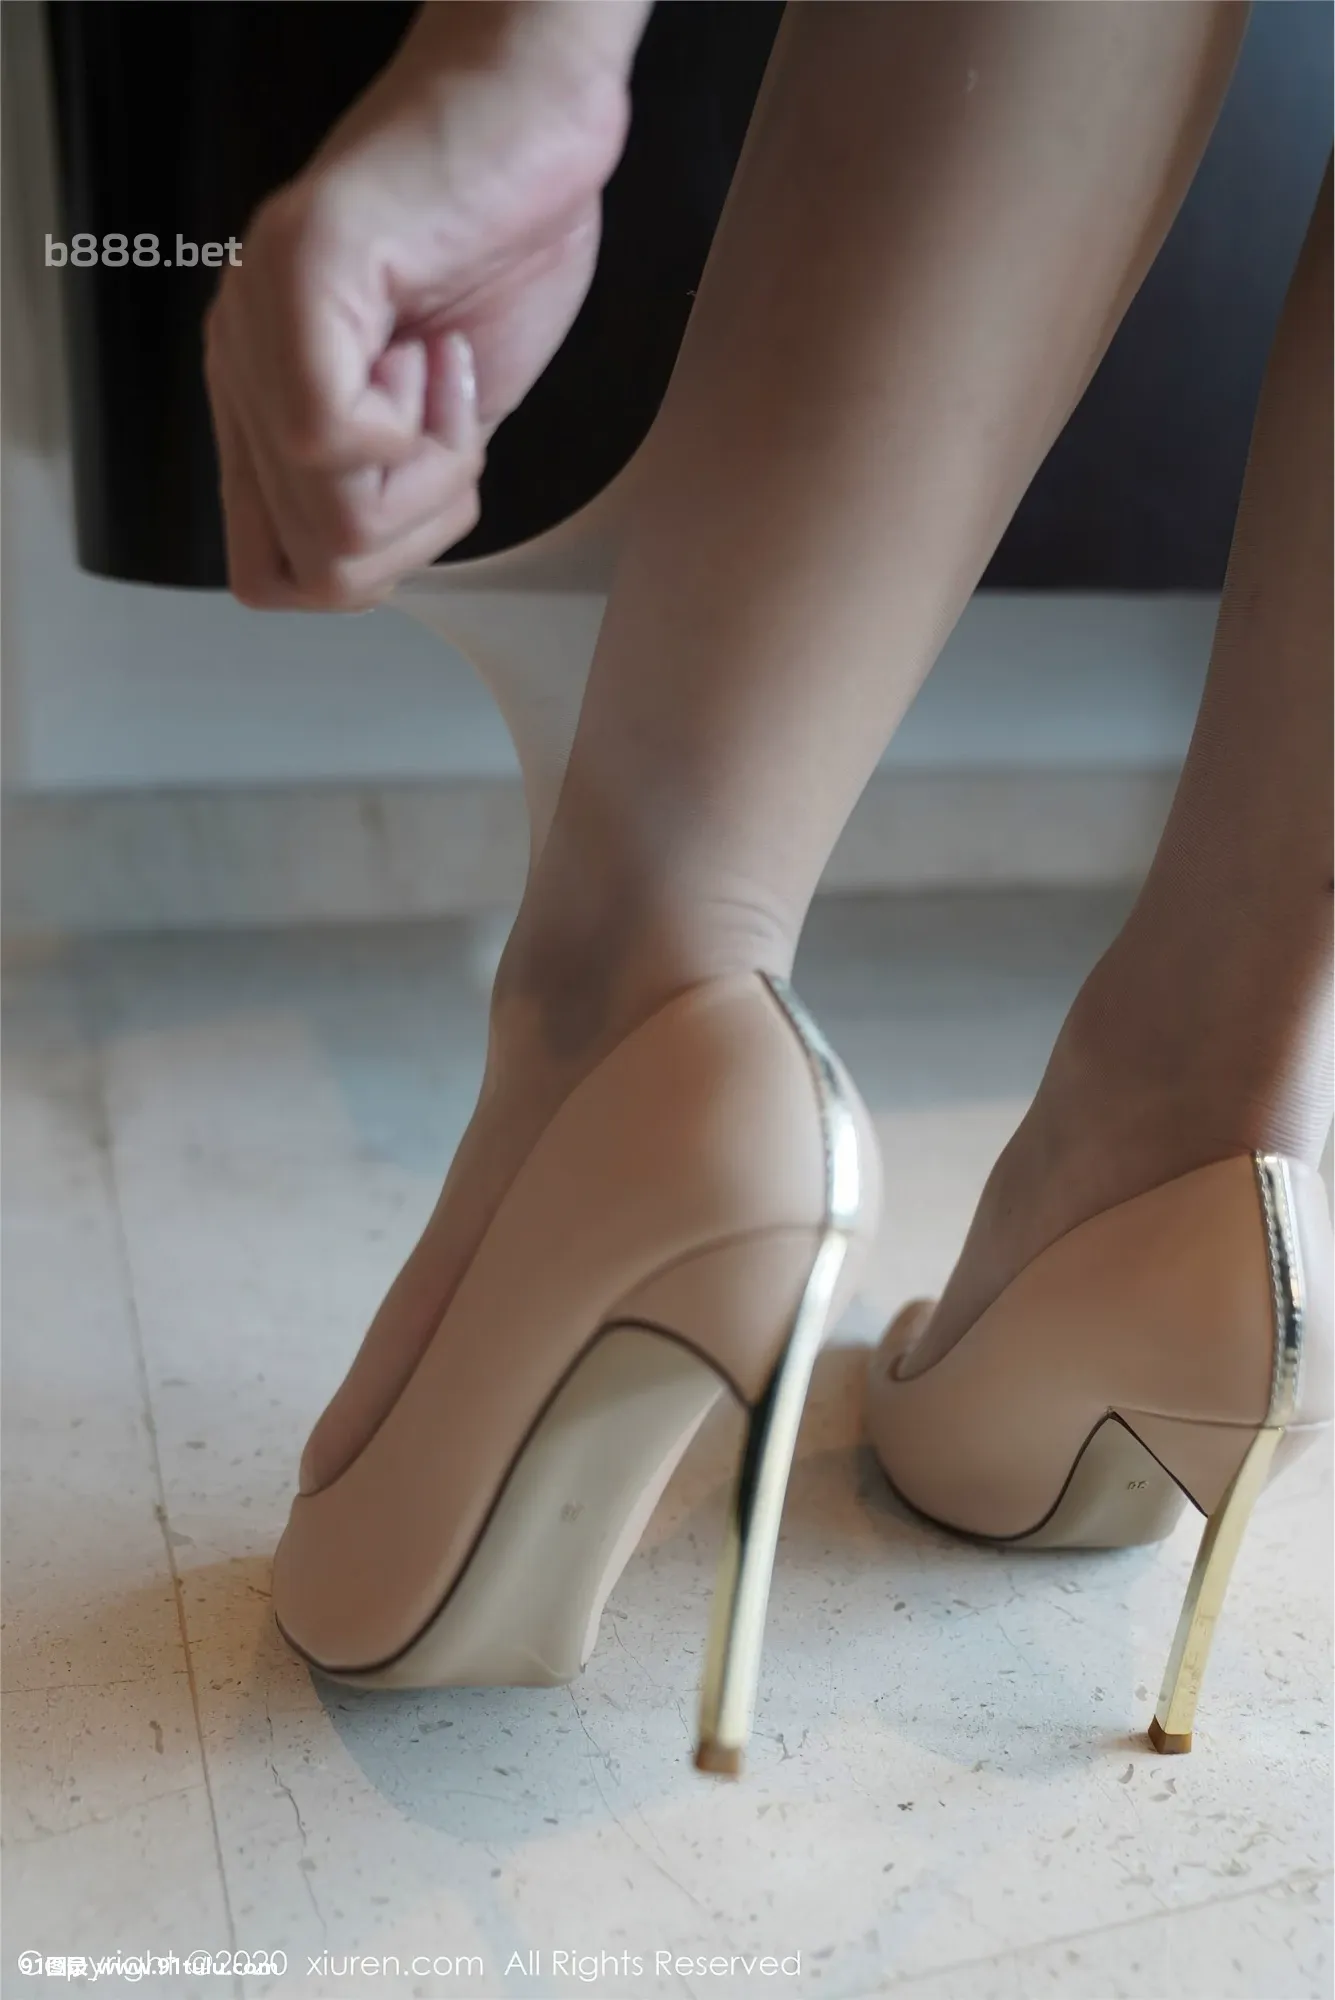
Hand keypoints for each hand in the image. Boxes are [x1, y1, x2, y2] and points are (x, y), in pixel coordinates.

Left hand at [204, 2, 646, 609]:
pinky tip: (443, 352)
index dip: (377, 564)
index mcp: (269, 402)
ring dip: (430, 477)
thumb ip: (390, 488)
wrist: (534, 114)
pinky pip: (332, 443)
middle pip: (314, 569)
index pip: (274, 575)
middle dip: (416, 528)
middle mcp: (244, 367)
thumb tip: (367, 568)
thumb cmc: (499, 237)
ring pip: (329, 523)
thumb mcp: (446, 415)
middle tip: (449, 424)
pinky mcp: (299, 281)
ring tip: (445, 376)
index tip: (431, 478)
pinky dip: (422, 426)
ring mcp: (260, 325)